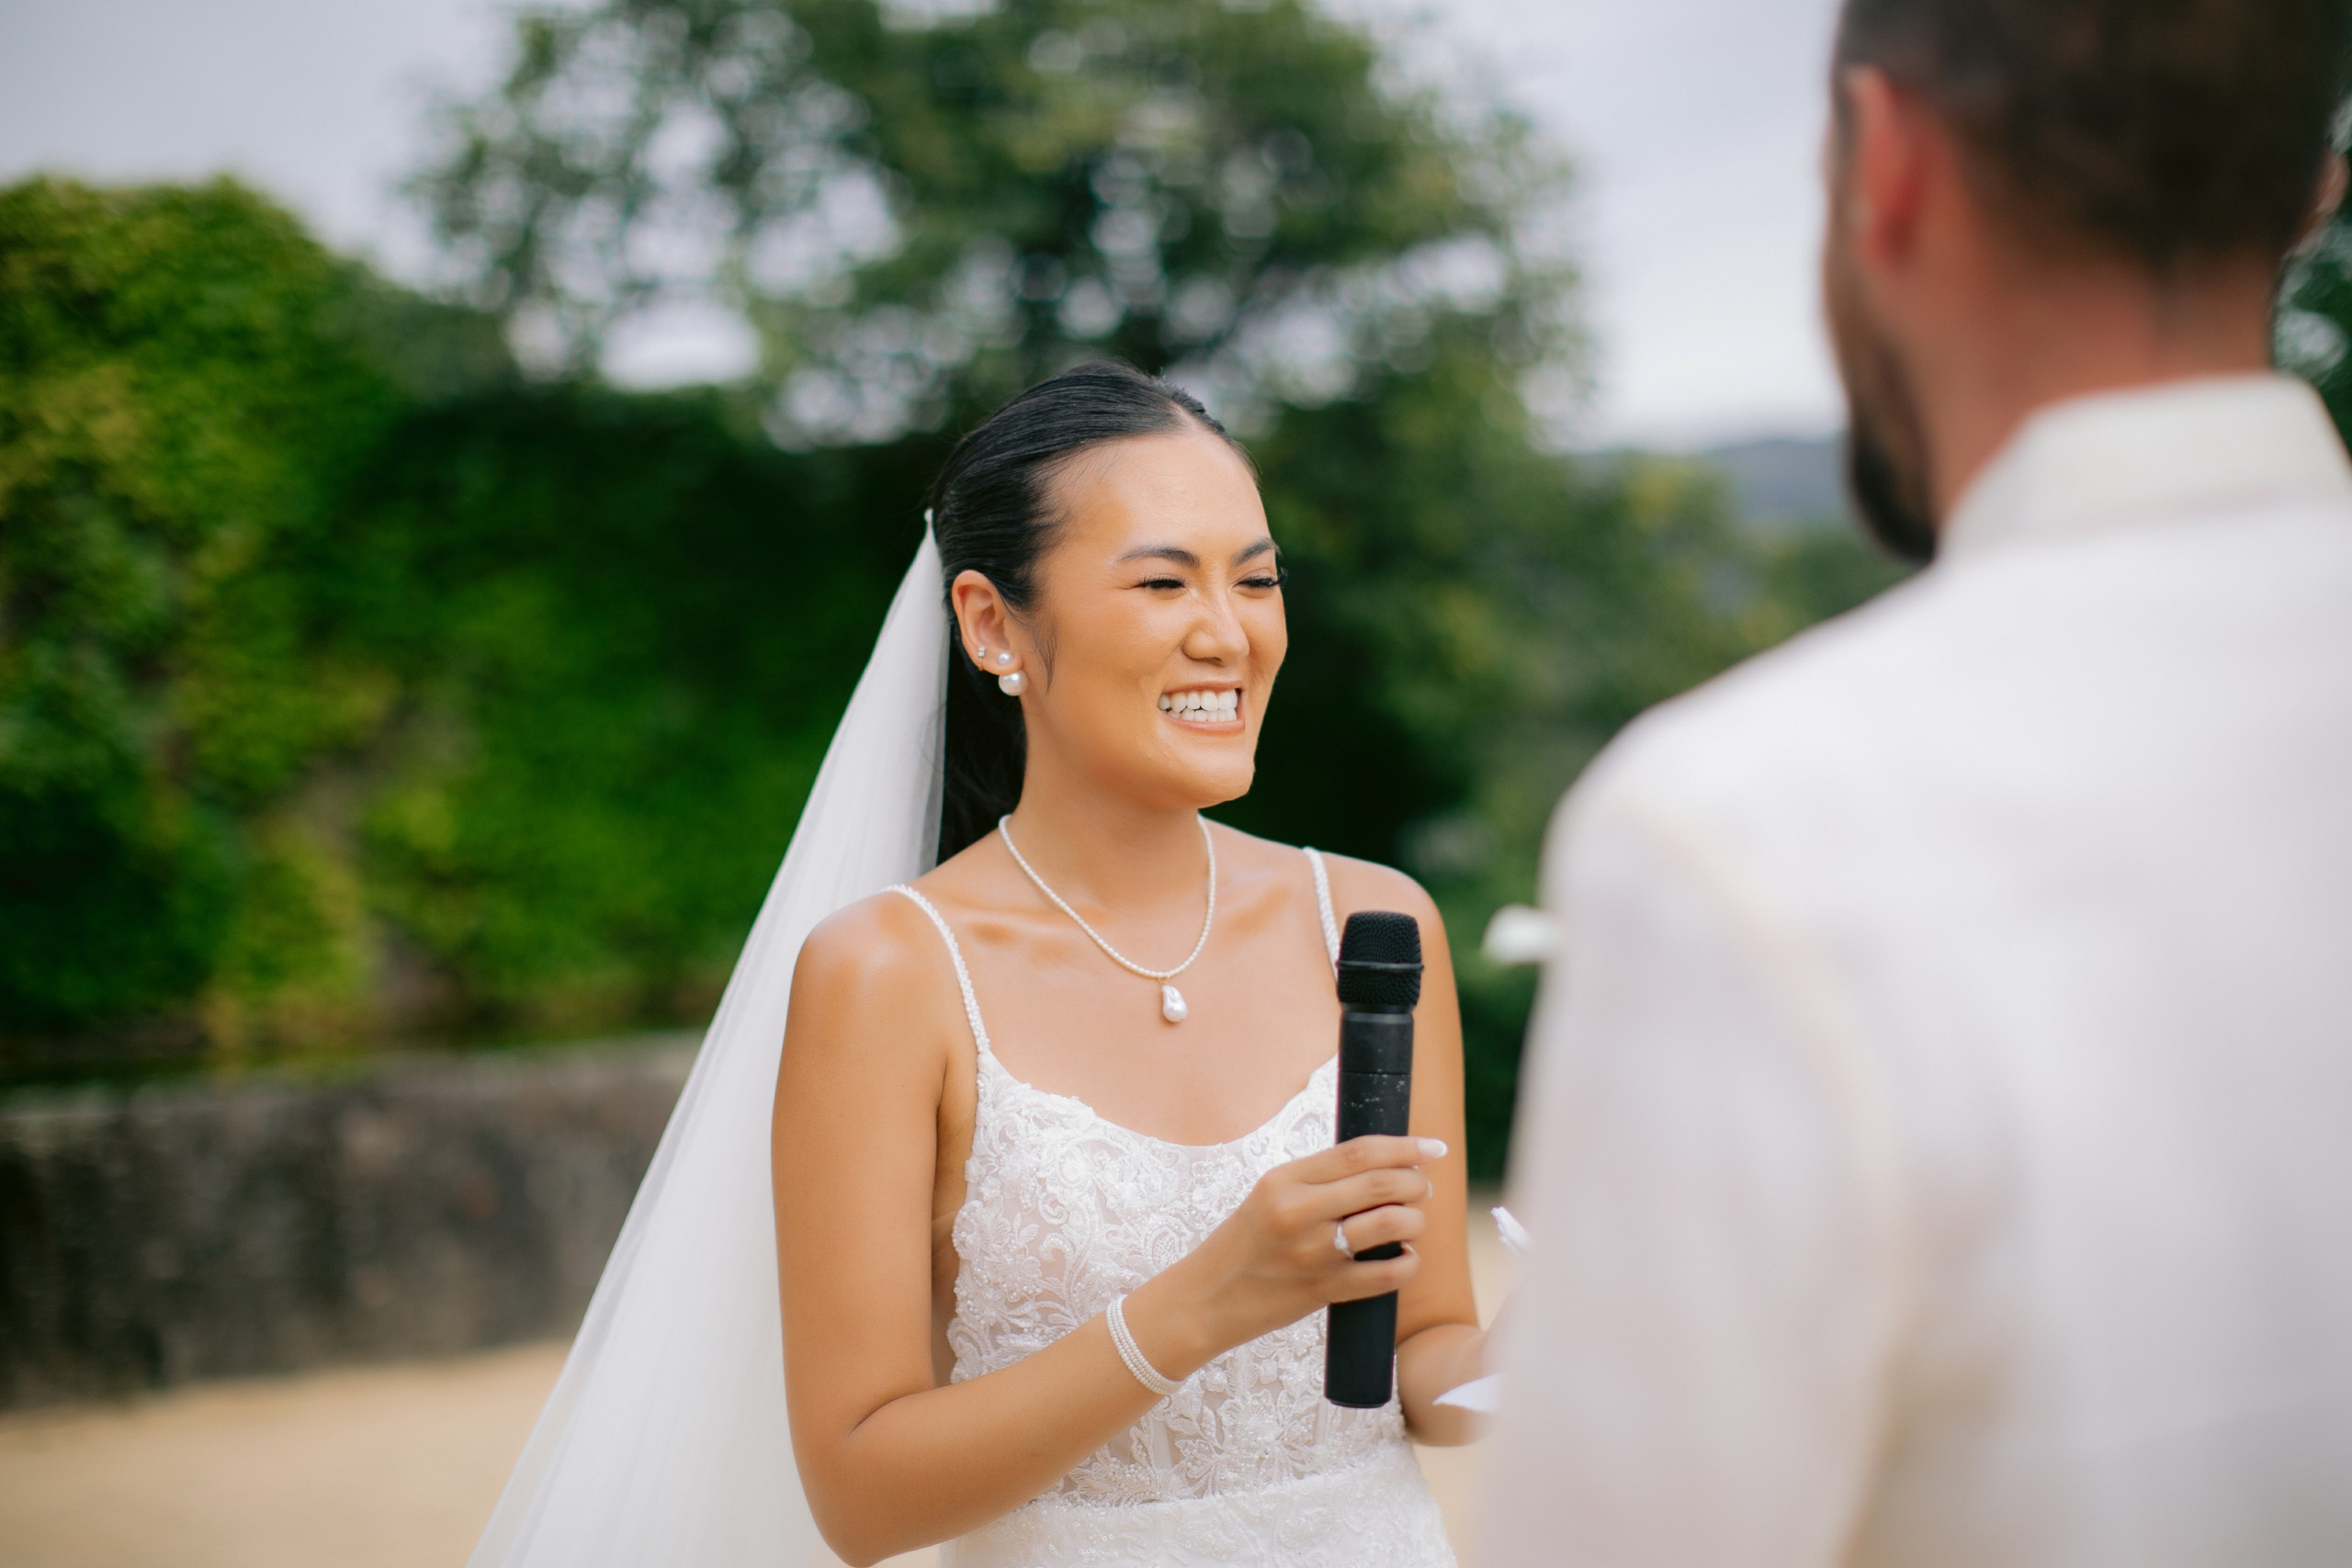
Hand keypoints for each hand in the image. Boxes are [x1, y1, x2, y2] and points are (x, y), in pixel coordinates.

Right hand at [1126, 1134, 1444, 1375]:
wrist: (1205, 1301)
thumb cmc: (1242, 1246)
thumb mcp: (1268, 1197)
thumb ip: (1316, 1181)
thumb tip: (1379, 1167)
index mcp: (1284, 1180)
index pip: (1358, 1152)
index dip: (1405, 1146)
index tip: (1433, 1147)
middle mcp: (1299, 1211)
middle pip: (1381, 1184)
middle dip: (1416, 1183)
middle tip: (1422, 1188)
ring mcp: (1313, 1253)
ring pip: (1391, 1224)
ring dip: (1415, 1222)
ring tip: (1411, 1224)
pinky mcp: (1323, 1290)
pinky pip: (1387, 1274)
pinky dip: (1408, 1264)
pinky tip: (1404, 1259)